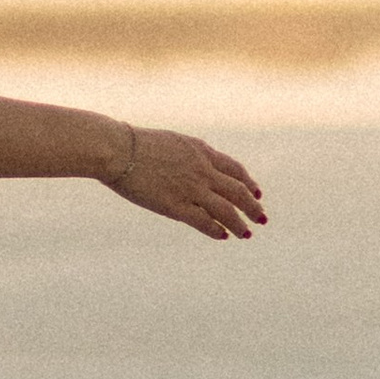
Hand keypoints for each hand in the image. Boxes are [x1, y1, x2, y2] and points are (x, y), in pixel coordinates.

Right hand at [102, 126, 265, 239]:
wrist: (118, 149)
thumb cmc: (135, 144)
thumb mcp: (171, 142)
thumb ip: (187, 154)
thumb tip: (190, 161)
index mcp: (201, 152)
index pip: (235, 169)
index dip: (249, 183)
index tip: (256, 193)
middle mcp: (202, 170)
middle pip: (238, 191)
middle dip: (252, 206)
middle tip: (261, 218)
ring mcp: (191, 189)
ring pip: (227, 210)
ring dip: (240, 223)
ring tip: (247, 233)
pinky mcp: (176, 206)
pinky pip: (204, 222)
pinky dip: (217, 230)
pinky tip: (223, 236)